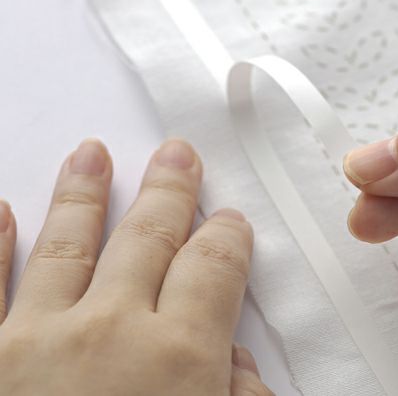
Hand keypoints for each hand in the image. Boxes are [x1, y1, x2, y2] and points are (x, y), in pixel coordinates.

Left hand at [0, 139, 271, 395]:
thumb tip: (241, 375)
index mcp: (178, 358)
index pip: (214, 267)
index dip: (227, 237)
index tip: (230, 221)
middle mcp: (109, 334)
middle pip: (149, 238)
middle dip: (167, 192)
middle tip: (175, 156)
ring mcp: (35, 342)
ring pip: (68, 246)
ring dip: (83, 196)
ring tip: (91, 155)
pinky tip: (2, 212)